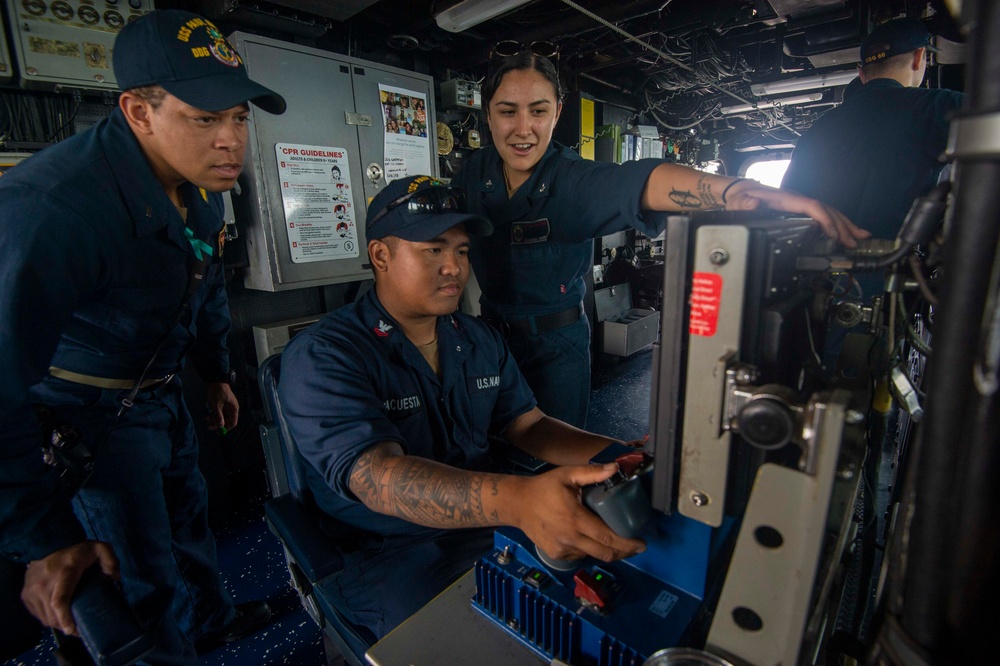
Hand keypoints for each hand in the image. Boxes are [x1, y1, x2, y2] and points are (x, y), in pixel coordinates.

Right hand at [21, 541, 118, 635]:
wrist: (48, 544)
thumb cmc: (77, 551)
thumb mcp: (100, 549)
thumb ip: (111, 561)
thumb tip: (114, 579)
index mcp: (64, 573)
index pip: (59, 600)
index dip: (65, 618)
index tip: (72, 629)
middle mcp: (44, 583)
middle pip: (52, 615)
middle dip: (66, 626)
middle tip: (79, 629)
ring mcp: (32, 590)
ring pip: (44, 617)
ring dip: (56, 624)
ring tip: (70, 624)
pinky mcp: (26, 595)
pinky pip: (37, 614)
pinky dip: (47, 618)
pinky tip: (58, 617)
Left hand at [205, 381, 238, 430]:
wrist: (215, 381)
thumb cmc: (217, 393)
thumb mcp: (216, 405)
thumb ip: (218, 416)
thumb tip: (220, 426)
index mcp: (234, 409)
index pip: (233, 423)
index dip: (226, 428)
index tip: (218, 431)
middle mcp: (231, 409)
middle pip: (226, 421)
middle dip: (218, 424)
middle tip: (209, 426)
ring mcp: (227, 407)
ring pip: (221, 417)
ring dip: (214, 419)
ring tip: (206, 417)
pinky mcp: (222, 405)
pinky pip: (219, 413)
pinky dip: (214, 414)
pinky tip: (208, 413)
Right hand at [511, 463, 645, 563]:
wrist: (517, 504)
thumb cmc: (544, 488)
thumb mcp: (567, 474)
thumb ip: (592, 472)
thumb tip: (615, 468)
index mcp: (575, 519)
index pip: (607, 537)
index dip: (627, 543)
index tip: (642, 543)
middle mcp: (570, 538)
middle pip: (605, 553)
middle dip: (625, 552)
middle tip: (636, 547)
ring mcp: (562, 549)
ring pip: (593, 555)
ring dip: (607, 550)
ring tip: (617, 541)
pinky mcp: (556, 555)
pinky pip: (580, 555)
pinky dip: (590, 550)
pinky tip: (591, 539)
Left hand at [725, 182, 869, 248]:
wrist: (739, 192)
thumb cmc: (740, 198)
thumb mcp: (738, 202)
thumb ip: (744, 204)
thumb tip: (753, 203)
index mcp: (786, 199)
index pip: (812, 206)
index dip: (824, 220)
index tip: (834, 235)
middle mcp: (797, 200)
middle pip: (826, 210)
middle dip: (842, 226)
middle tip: (854, 242)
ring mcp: (800, 204)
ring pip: (828, 212)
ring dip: (845, 225)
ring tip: (861, 237)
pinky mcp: (800, 210)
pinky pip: (822, 215)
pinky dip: (837, 224)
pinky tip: (847, 232)